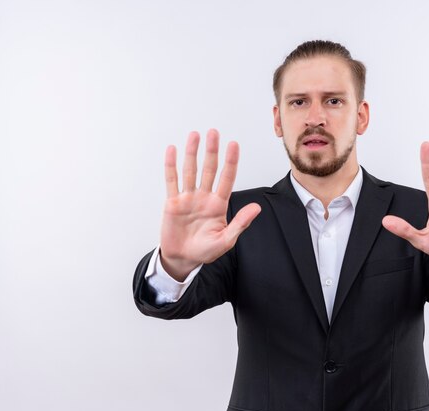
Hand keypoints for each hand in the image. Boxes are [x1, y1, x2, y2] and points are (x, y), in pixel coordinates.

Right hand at [159, 129, 260, 279]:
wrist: (183, 259)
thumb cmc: (205, 251)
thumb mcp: (226, 240)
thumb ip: (240, 223)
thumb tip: (257, 207)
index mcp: (218, 205)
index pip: (227, 178)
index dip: (230, 162)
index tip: (234, 145)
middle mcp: (204, 197)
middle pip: (209, 169)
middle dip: (212, 151)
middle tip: (214, 133)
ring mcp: (188, 198)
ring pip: (190, 171)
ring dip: (192, 153)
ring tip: (194, 135)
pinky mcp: (172, 202)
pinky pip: (172, 180)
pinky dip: (171, 165)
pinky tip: (173, 150)